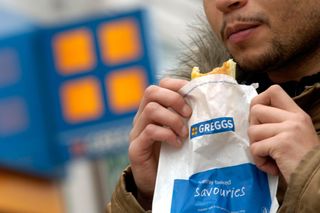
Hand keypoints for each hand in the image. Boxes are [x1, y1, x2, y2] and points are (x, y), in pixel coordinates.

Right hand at [128, 78, 191, 208]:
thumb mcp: (180, 132)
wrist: (156, 182)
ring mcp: (137, 131)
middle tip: (189, 114)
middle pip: (151, 91)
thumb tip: (208, 104)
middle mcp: (142, 117)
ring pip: (151, 109)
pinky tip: (177, 144)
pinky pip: (150, 131)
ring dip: (173, 119)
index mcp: (153, 109)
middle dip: (174, 99)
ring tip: (184, 133)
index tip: (193, 94)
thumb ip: (187, 118)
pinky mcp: (136, 147)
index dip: (177, 85)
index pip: (160, 85)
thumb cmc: (172, 154)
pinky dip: (167, 134)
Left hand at [248, 85, 319, 181]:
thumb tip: (252, 115)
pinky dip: (259, 161)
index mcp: (297, 113)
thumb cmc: (303, 159)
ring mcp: (288, 130)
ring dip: (256, 147)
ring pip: (252, 131)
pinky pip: (255, 148)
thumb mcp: (296, 133)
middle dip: (253, 128)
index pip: (273, 91)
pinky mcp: (281, 144)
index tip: (258, 117)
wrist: (317, 179)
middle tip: (263, 142)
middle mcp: (293, 118)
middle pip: (256, 110)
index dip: (259, 101)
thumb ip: (278, 122)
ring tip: (269, 157)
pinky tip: (272, 166)